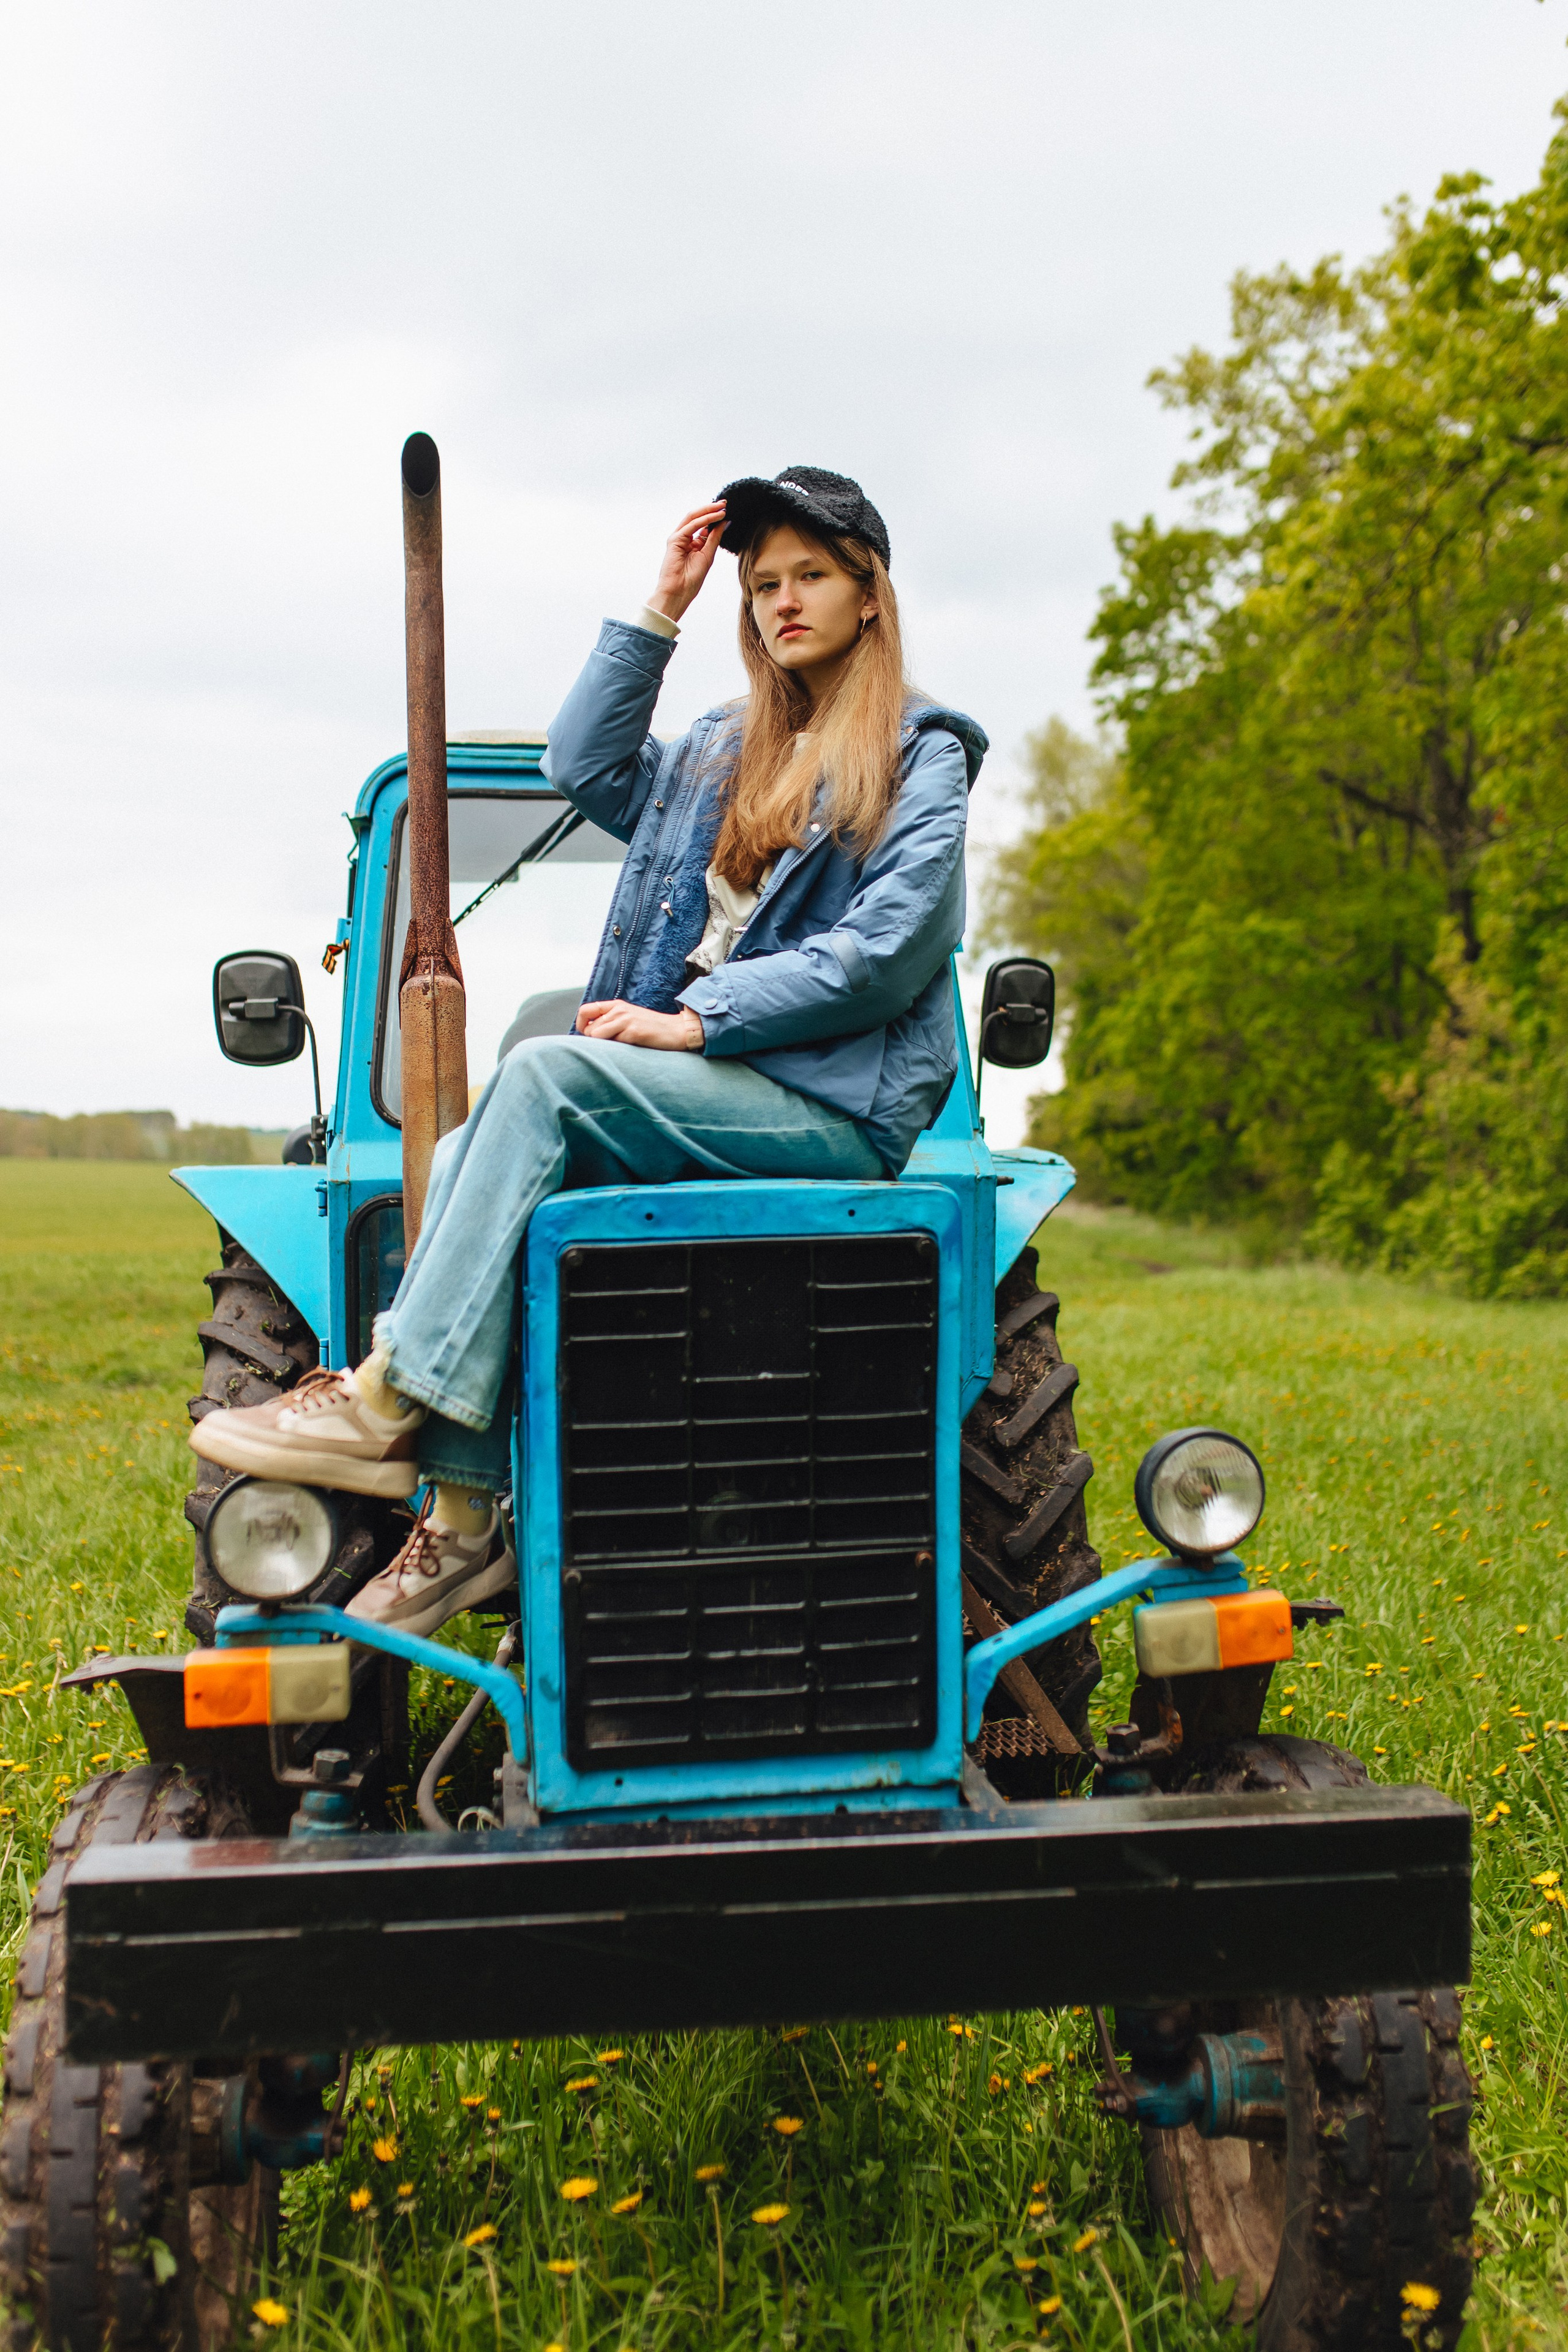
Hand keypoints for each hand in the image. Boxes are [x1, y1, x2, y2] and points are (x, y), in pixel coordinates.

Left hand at [576, 1000, 704, 1050]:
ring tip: (621, 1046)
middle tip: (612, 1045)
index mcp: (616, 1005)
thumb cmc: (651, 1029)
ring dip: (605, 1046)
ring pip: (596, 1036)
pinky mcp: (633, 1031)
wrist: (676, 1030)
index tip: (588, 1036)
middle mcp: (618, 1010)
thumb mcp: (628, 1019)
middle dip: (595, 1041)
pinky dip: (617, 1049)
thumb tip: (589, 1034)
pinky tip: (630, 1047)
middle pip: (589, 1029)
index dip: (580, 1025)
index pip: (585, 1010)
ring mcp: (625, 1019)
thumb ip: (610, 1022)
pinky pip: (612, 1043)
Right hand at [645, 502, 726, 623]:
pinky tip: (716, 517)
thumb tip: (725, 522)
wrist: (678, 592)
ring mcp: (678, 538)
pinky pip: (692, 525)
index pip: (703, 526)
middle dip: (711, 509)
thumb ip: (714, 538)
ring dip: (709, 511)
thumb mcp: (708, 555)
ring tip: (723, 507)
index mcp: (692, 544)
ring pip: (694, 517)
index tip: (727, 511)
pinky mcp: (674, 540)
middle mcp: (684, 538)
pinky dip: (705, 519)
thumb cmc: (691, 579)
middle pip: (698, 518)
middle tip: (725, 503)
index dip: (715, 517)